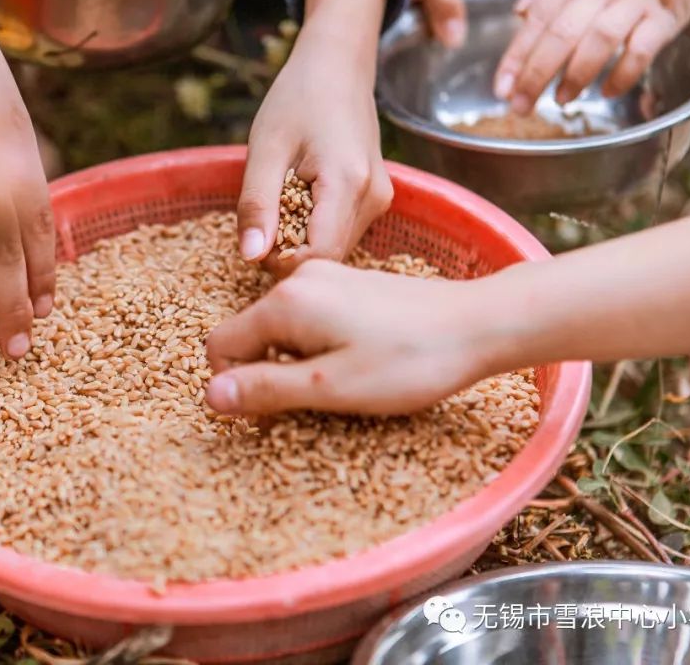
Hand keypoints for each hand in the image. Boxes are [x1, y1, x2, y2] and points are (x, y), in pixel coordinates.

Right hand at [205, 261, 496, 415]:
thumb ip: (266, 390)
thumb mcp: (331, 387)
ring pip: (281, 329)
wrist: (479, 324)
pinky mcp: (349, 284)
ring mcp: (326, 277)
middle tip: (318, 401)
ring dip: (297, 362)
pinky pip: (310, 319)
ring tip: (346, 381)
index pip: (220, 344)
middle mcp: (298, 280)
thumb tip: (210, 396)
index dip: (234, 384)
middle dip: (268, 373)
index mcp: (285, 303)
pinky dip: (319, 347)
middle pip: (250, 335)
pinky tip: (361, 361)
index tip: (272, 412)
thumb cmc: (410, 361)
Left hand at [239, 0, 393, 273]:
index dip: (282, 263)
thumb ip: (257, 205)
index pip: (318, 256)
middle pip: (329, 257)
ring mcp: (380, 200)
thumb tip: (250, 258)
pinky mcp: (376, 199)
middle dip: (290, 256)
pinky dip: (314, 230)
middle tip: (261, 226)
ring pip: (336, 249)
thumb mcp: (265, 149)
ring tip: (280, 208)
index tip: (256, 243)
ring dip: (301, 243)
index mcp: (348, 183)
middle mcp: (374, 198)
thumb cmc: (298, 98)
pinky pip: (342, 233)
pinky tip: (298, 205)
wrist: (337, 66)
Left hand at [494, 0, 689, 113]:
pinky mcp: (666, 14)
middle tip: (520, 106)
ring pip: (600, 40)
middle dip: (536, 75)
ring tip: (561, 100)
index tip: (500, 88)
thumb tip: (519, 12)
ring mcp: (634, 0)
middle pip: (561, 34)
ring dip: (577, 74)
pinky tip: (609, 91)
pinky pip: (643, 48)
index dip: (515, 57)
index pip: (537, 20)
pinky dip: (625, 73)